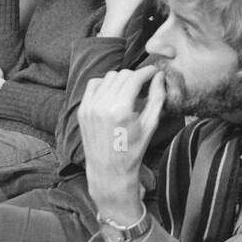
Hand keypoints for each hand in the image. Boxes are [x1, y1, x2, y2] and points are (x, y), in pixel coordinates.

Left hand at [80, 66, 165, 219]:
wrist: (108, 170)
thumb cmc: (132, 150)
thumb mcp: (150, 125)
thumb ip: (157, 97)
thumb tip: (159, 77)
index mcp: (120, 110)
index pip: (135, 77)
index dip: (147, 71)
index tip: (155, 71)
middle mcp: (102, 106)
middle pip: (122, 75)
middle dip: (136, 76)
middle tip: (145, 83)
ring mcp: (89, 108)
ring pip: (108, 77)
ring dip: (121, 79)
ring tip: (130, 90)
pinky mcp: (82, 110)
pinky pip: (94, 84)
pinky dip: (105, 84)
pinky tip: (114, 93)